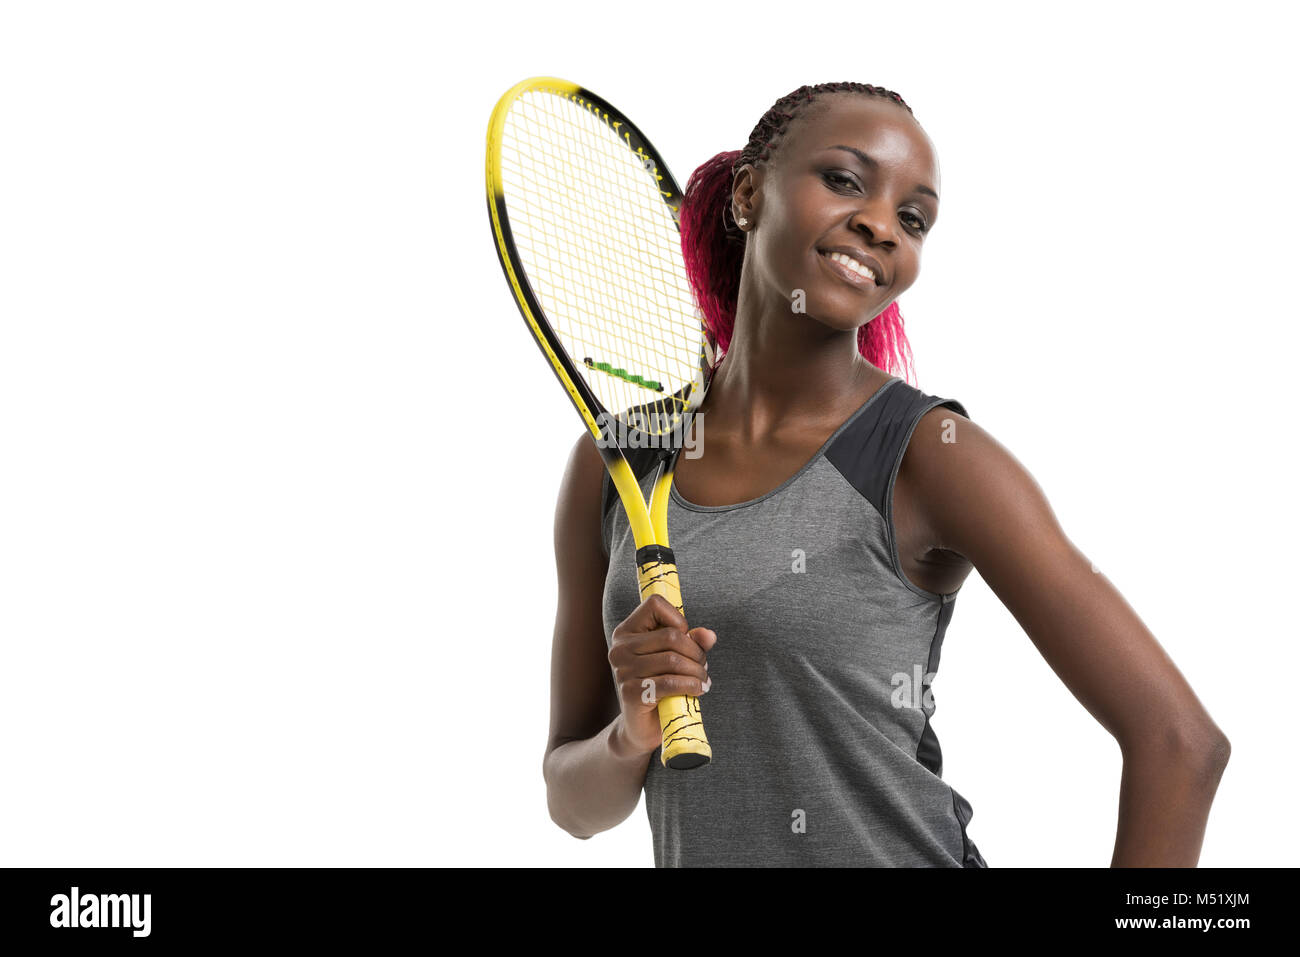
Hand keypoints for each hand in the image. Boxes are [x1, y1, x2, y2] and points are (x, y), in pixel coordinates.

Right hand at [607, 594, 714, 756]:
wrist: (641, 727)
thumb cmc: (659, 686)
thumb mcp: (676, 658)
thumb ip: (692, 641)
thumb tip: (709, 635)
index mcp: (626, 632)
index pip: (654, 604)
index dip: (678, 619)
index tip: (685, 639)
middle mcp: (620, 648)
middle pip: (671, 636)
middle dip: (696, 652)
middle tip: (702, 666)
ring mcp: (623, 671)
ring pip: (674, 660)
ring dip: (697, 671)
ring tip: (703, 680)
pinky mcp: (631, 693)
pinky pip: (670, 682)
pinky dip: (691, 685)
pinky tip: (699, 690)